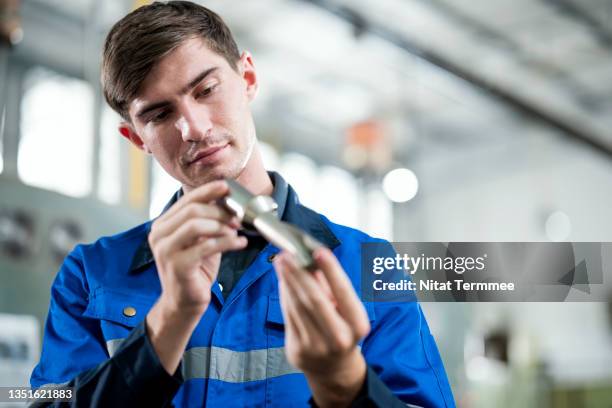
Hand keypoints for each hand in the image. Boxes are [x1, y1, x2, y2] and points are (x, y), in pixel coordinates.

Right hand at [148, 180, 245, 314]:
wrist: (184, 302)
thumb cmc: (195, 269)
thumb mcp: (201, 240)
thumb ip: (208, 221)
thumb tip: (226, 199)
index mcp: (163, 225)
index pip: (187, 200)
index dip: (208, 191)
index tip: (227, 186)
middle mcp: (159, 235)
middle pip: (193, 210)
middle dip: (220, 211)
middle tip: (238, 218)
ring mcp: (166, 250)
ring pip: (196, 225)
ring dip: (222, 225)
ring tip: (237, 231)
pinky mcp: (177, 265)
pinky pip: (206, 246)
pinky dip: (227, 242)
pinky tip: (240, 243)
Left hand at [273, 247, 370, 407]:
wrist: (334, 370)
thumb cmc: (342, 331)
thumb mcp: (346, 310)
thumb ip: (331, 286)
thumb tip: (313, 259)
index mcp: (356, 326)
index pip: (343, 293)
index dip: (331, 270)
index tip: (319, 250)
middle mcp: (338, 338)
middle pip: (314, 300)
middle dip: (299, 273)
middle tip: (288, 253)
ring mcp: (315, 346)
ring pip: (297, 306)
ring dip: (287, 280)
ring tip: (282, 261)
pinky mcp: (297, 349)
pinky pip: (288, 316)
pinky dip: (284, 295)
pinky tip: (283, 280)